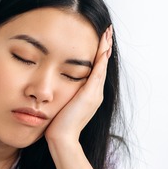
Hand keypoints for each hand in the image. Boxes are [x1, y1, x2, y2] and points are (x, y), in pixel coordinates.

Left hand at [45, 25, 112, 144]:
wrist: (63, 137)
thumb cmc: (59, 124)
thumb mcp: (64, 104)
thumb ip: (67, 94)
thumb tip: (59, 87)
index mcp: (91, 94)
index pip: (97, 69)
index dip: (100, 54)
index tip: (102, 39)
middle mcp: (96, 92)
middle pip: (102, 65)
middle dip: (105, 47)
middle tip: (108, 30)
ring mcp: (95, 93)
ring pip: (102, 66)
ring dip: (105, 48)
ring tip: (107, 34)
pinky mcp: (89, 94)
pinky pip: (97, 73)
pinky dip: (101, 60)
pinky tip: (103, 49)